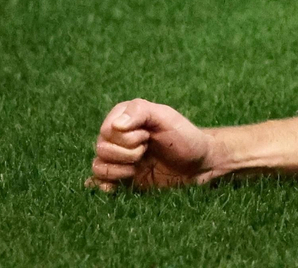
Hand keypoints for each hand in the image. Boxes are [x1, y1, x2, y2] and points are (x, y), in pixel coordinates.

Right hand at [87, 98, 217, 191]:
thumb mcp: (167, 118)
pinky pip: (99, 181)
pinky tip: (120, 184)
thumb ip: (141, 112)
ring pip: (98, 165)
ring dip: (119, 169)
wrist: (198, 165)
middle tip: (147, 150)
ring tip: (140, 165)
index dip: (127, 137)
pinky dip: (106, 184)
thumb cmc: (185, 137)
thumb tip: (115, 125)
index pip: (107, 130)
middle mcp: (117, 136)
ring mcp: (118, 157)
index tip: (149, 135)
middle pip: (101, 148)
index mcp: (125, 116)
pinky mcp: (120, 176)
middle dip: (127, 153)